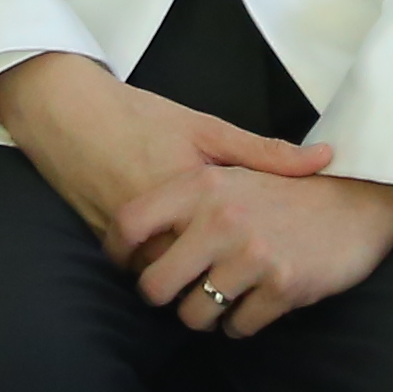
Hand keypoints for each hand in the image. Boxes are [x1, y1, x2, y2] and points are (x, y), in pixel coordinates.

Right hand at [0, 54, 335, 251]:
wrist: (67, 112)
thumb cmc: (142, 116)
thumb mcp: (206, 128)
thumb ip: (264, 152)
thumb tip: (325, 157)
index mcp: (190, 194)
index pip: (231, 248)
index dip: (252, 262)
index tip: (270, 260)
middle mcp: (156, 221)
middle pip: (195, 273)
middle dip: (213, 279)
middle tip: (238, 276)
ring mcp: (122, 235)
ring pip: (162, 276)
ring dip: (180, 275)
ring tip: (205, 274)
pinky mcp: (99, 239)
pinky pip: (134, 267)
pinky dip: (150, 265)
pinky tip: (165, 257)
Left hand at [120, 166, 392, 339]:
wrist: (358, 204)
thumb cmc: (286, 193)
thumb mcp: (236, 172)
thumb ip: (185, 196)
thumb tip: (132, 229)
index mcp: (202, 185)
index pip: (129, 225)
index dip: (118, 253)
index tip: (128, 265)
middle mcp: (221, 219)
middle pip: (154, 286)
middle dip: (164, 297)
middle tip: (180, 291)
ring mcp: (252, 255)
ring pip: (194, 315)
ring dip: (204, 315)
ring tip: (222, 297)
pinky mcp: (282, 286)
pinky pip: (237, 327)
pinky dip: (240, 325)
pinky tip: (252, 304)